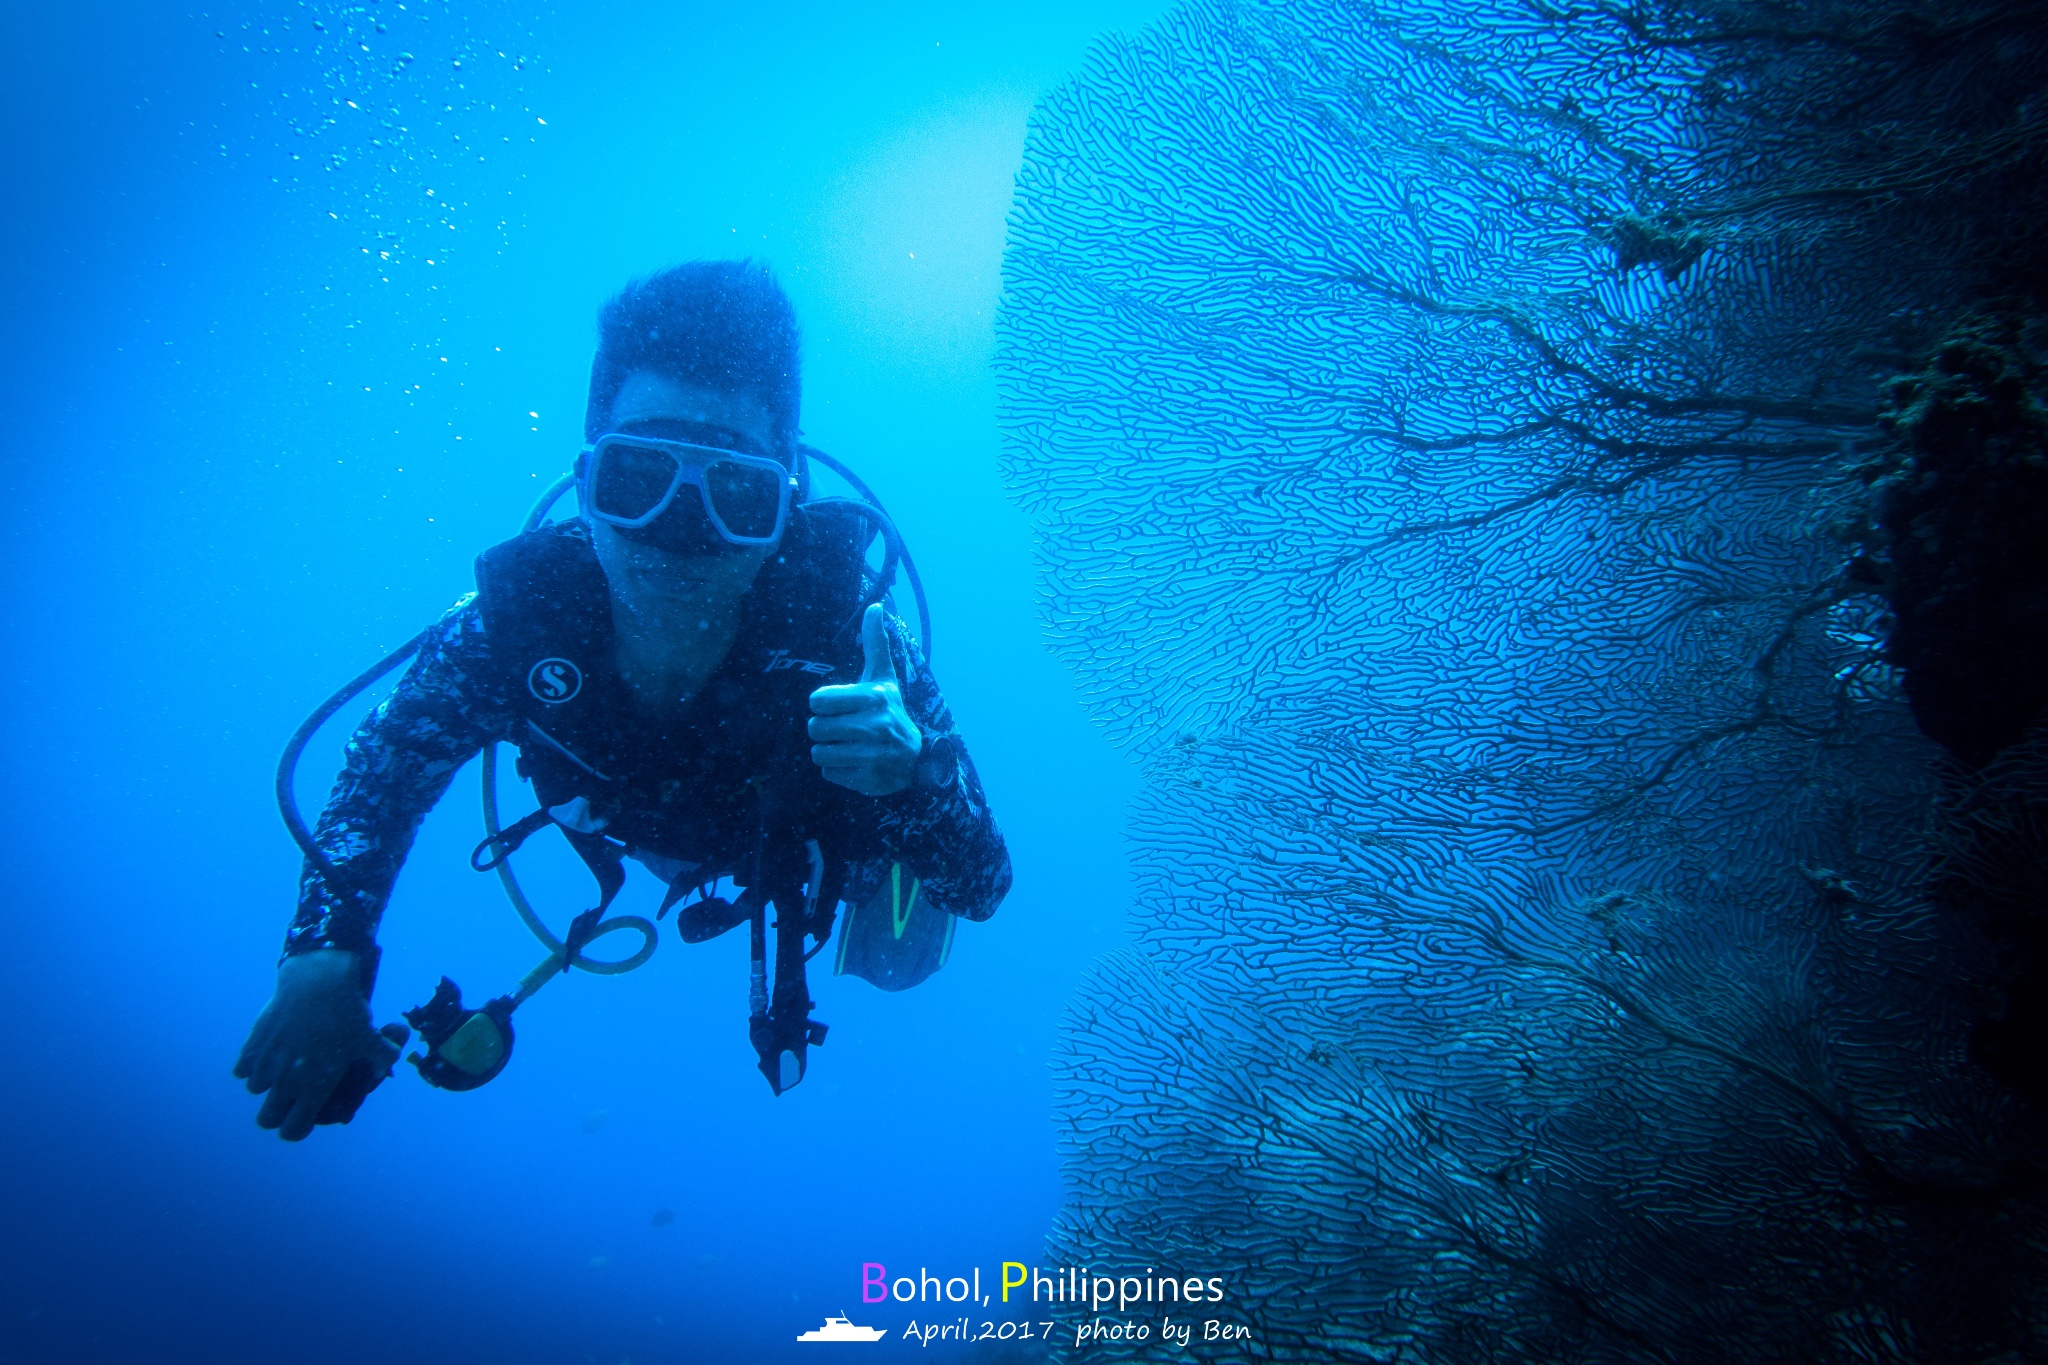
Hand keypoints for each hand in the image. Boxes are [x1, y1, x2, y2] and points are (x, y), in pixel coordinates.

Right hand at [233, 950, 404, 1140]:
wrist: (318, 983)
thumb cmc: (348, 1014)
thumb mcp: (373, 1039)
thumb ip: (384, 1059)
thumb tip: (385, 1068)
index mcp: (313, 1089)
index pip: (292, 1131)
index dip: (297, 1128)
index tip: (302, 1117)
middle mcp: (286, 1082)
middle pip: (266, 1120)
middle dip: (276, 1113)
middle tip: (288, 1097)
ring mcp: (265, 1064)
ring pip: (255, 1089)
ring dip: (267, 1082)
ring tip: (282, 1066)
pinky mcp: (252, 1046)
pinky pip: (242, 1068)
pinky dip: (252, 1063)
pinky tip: (269, 1051)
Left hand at [808, 603, 922, 796]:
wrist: (916, 759)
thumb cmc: (889, 712)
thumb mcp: (883, 678)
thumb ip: (875, 642)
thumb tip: (875, 604)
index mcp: (874, 697)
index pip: (817, 700)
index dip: (822, 705)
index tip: (838, 707)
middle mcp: (875, 726)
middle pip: (814, 728)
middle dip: (824, 730)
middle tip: (844, 729)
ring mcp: (873, 754)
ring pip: (819, 753)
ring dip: (828, 752)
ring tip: (849, 746)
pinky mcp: (868, 779)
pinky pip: (828, 774)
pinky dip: (838, 771)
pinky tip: (856, 763)